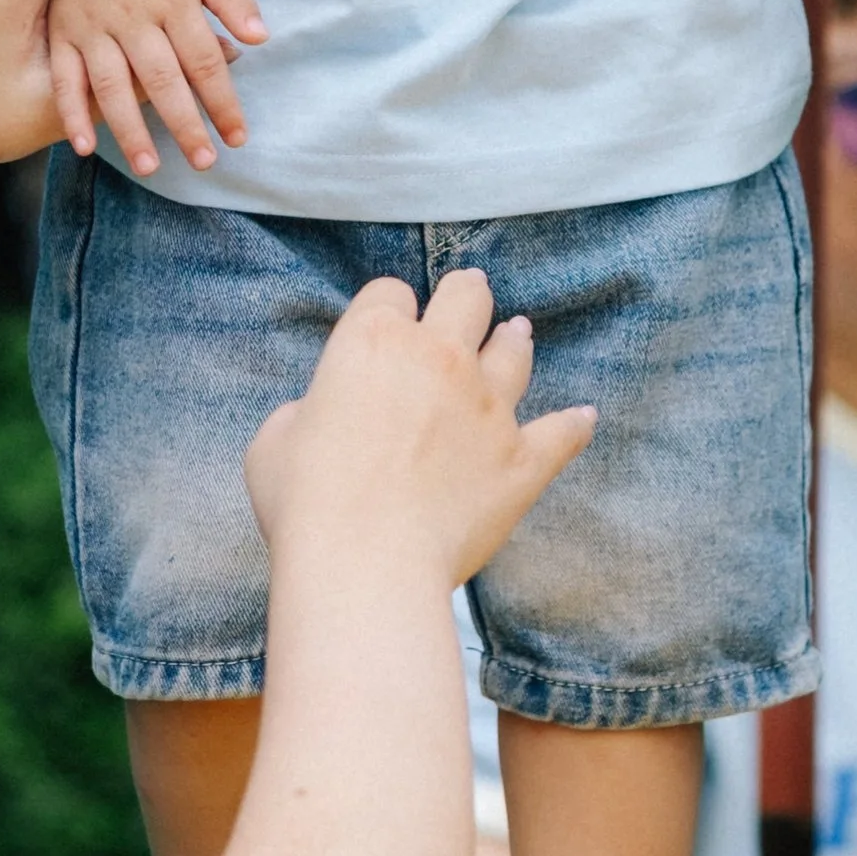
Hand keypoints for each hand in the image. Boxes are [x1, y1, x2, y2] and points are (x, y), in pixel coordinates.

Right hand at [49, 0, 265, 176]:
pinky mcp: (60, 31)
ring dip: (130, 129)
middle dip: (184, 124)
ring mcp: (91, 25)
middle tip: (204, 162)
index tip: (238, 137)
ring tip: (149, 166)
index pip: (203, 60)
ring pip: (111, 85)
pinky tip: (84, 149)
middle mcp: (132, 16)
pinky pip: (64, 77)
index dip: (222, 102)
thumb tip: (260, 39)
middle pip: (162, 79)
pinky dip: (72, 113)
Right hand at [244, 268, 593, 586]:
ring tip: (515, 335)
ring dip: (513, 342)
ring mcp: (488, 405)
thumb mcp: (273, 440)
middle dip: (465, 295)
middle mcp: (438, 358)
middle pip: (466, 297)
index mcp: (373, 341)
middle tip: (466, 298)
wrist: (366, 562)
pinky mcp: (521, 457)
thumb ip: (305, 410)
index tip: (385, 326)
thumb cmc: (307, 503)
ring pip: (514, 350)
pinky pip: (561, 432)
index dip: (387, 309)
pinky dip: (572, 425)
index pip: (389, 293)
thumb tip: (321, 415)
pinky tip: (583, 418)